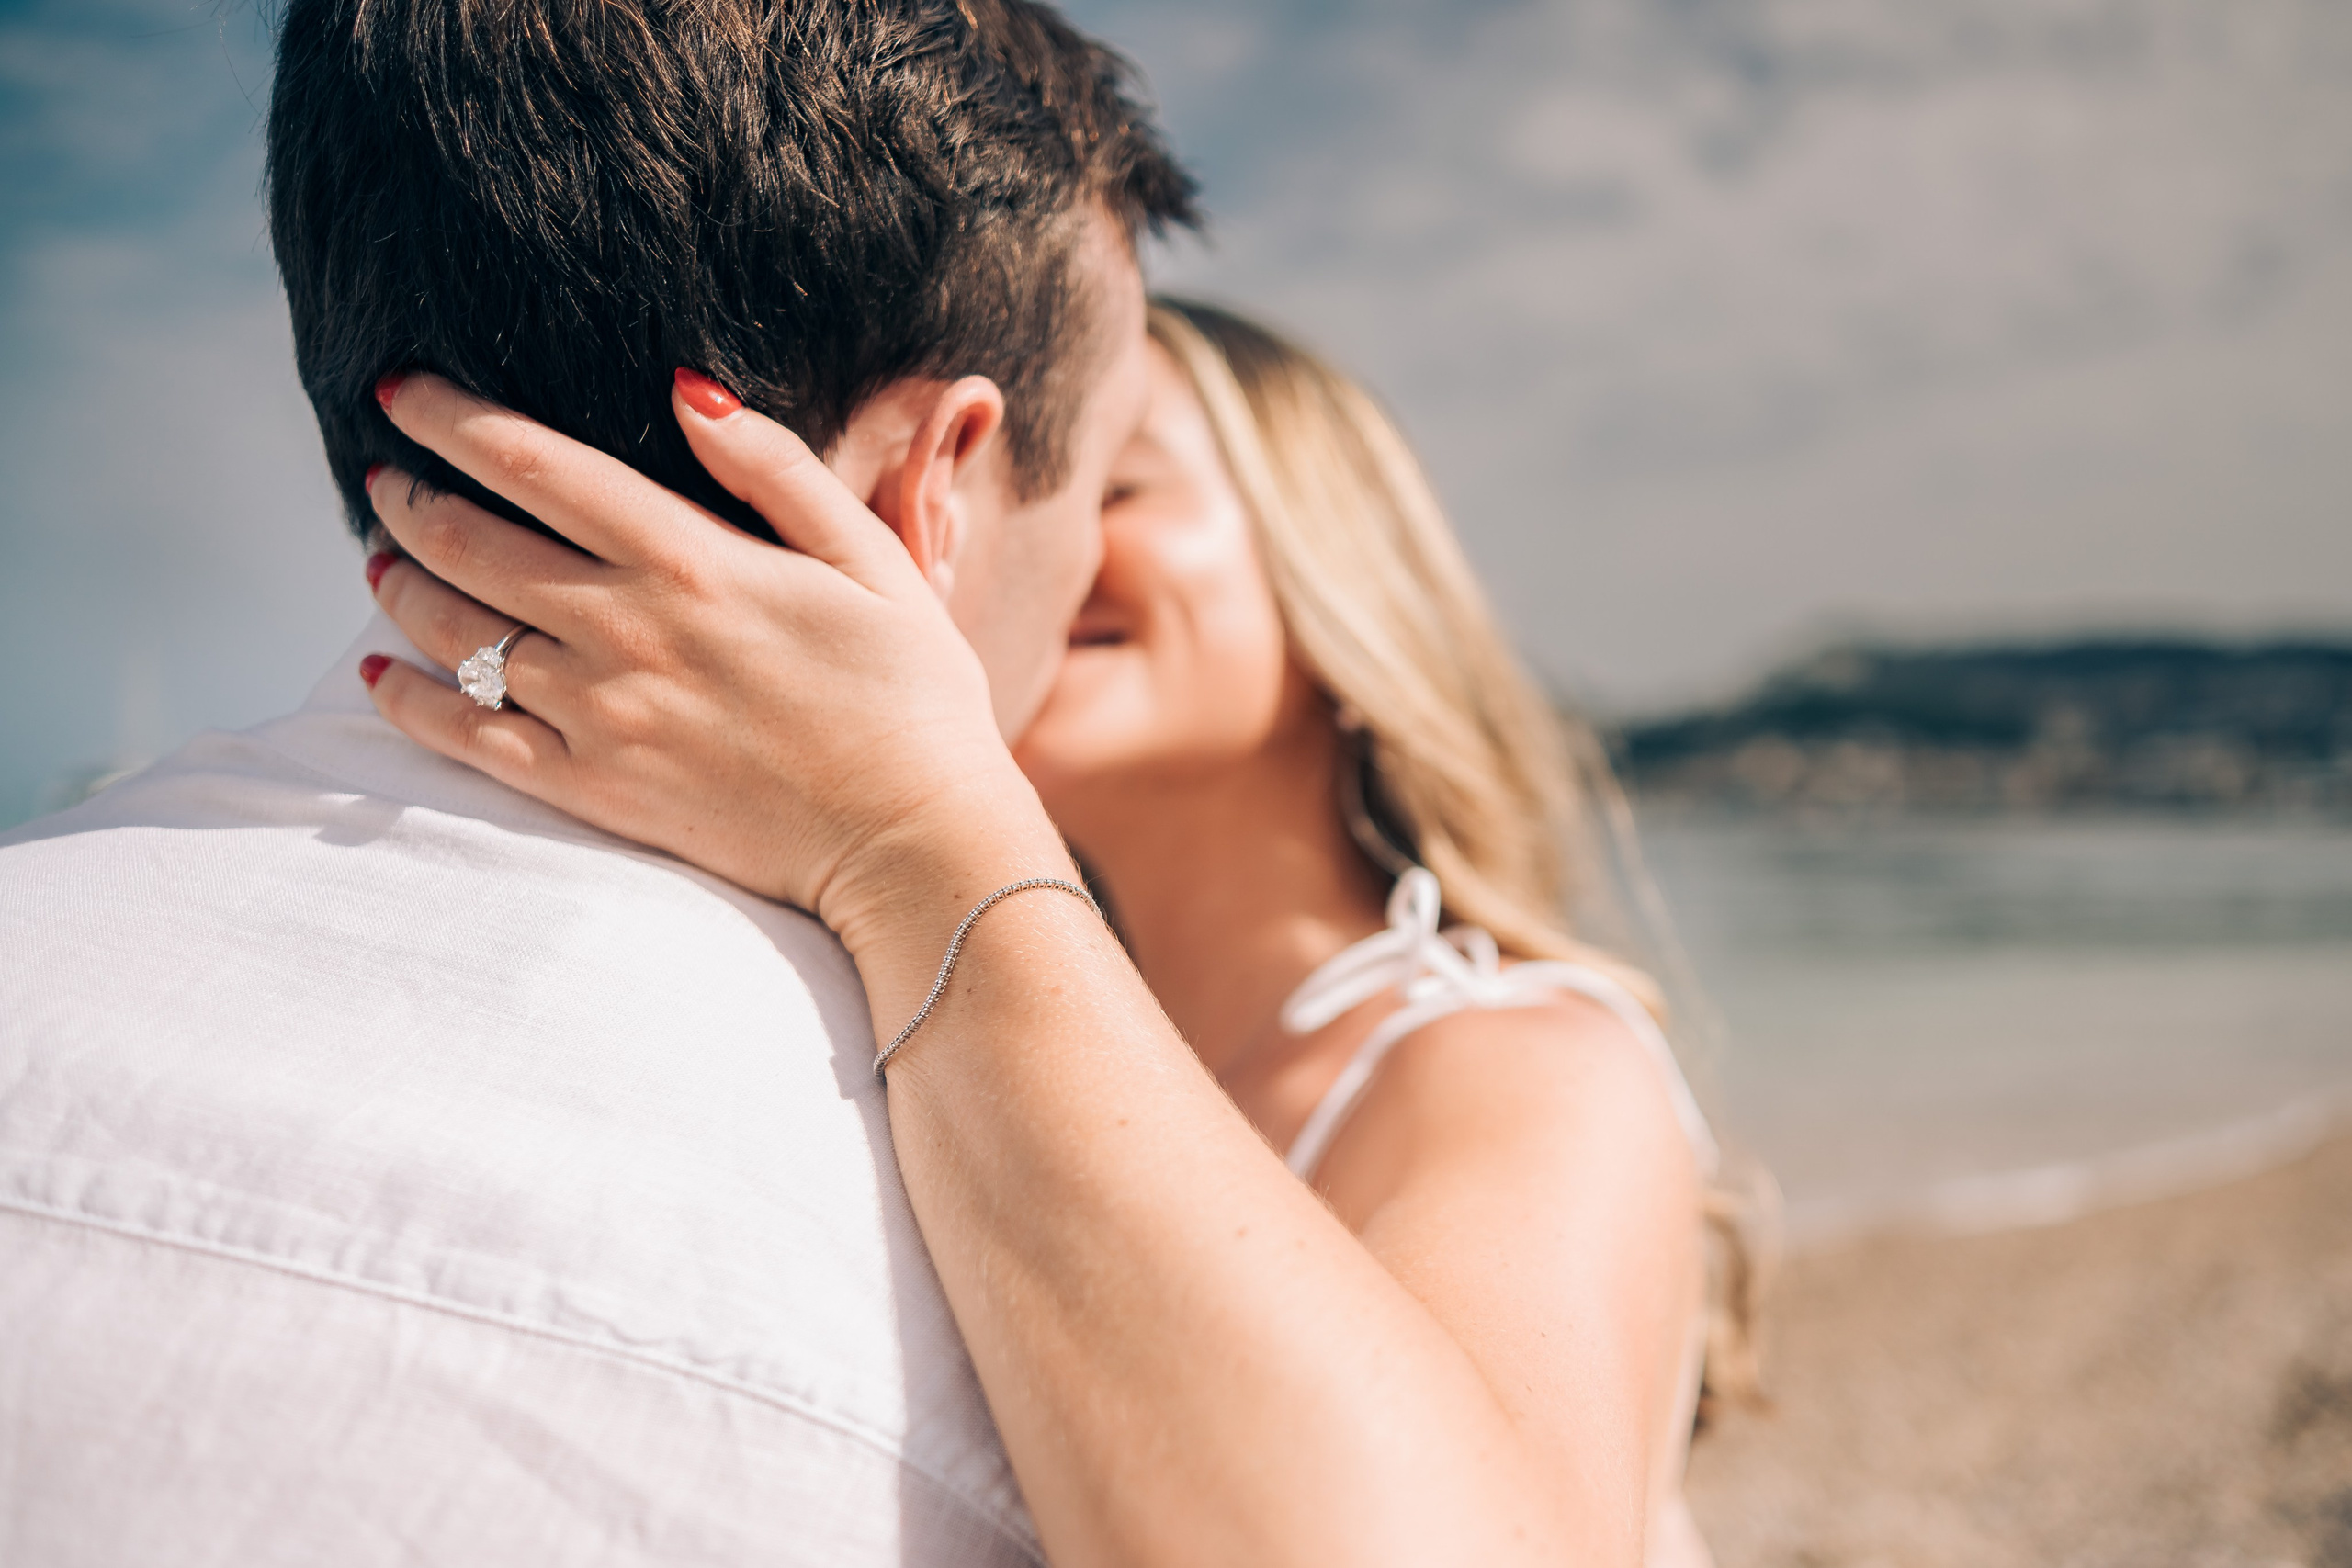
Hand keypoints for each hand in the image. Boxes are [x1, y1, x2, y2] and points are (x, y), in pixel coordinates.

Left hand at [359, 371, 1067, 953]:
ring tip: (380, 559)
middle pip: (470, 542)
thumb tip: (683, 389)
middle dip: (406, 495)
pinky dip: (408, 703)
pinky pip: (468, 741)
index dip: (449, 418)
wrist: (916, 846)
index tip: (399, 391)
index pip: (534, 465)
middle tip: (381, 474)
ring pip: (454, 634)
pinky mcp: (594, 791)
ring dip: (399, 585)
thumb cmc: (914, 699)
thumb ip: (776, 469)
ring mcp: (600, 716)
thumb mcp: (873, 560)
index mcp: (691, 560)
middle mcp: (625, 631)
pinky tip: (378, 675)